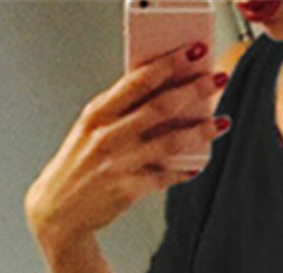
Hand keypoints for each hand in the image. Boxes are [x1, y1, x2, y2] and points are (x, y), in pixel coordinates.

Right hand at [24, 41, 228, 250]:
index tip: (192, 53)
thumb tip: (166, 98)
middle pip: (160, 107)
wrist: (60, 208)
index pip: (137, 81)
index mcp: (97, 113)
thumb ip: (121, 113)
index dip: (168, 65)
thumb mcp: (92, 130)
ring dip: (201, 131)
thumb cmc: (82, 164)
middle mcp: (107, 134)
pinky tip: (197, 165)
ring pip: (170, 141)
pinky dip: (184, 170)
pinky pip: (166, 176)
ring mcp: (118, 162)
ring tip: (222, 122)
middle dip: (194, 90)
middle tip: (218, 80)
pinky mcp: (128, 189)